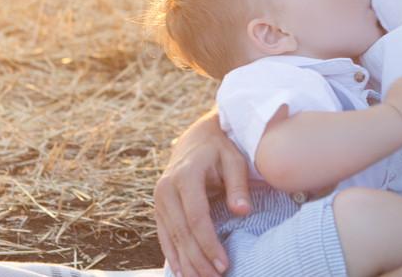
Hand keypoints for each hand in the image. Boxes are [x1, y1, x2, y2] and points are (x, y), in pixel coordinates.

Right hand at [154, 112, 250, 276]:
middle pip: (182, 232)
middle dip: (199, 260)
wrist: (198, 138)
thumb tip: (242, 210)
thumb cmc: (221, 150)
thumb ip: (238, 185)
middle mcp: (166, 187)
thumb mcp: (234, 160)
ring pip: (171, 237)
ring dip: (186, 262)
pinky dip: (172, 254)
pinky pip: (164, 234)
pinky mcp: (158, 205)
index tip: (223, 264)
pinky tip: (182, 272)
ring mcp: (159, 198)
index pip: (196, 218)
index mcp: (185, 176)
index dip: (209, 244)